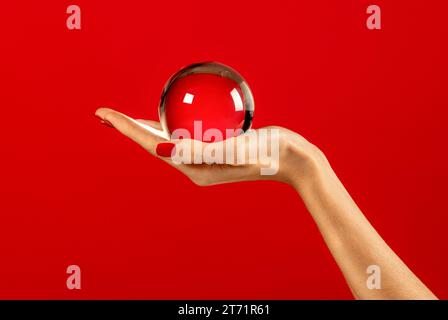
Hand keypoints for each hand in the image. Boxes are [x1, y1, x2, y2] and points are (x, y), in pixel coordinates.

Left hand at [94, 107, 324, 186]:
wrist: (293, 159)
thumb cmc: (268, 153)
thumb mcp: (235, 150)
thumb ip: (200, 150)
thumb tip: (164, 150)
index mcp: (194, 168)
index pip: (152, 145)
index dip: (126, 128)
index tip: (103, 114)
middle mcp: (195, 165)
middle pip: (153, 144)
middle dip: (127, 129)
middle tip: (104, 115)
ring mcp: (204, 158)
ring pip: (166, 140)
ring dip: (143, 128)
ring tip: (123, 119)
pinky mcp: (215, 149)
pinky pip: (183, 135)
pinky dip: (167, 126)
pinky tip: (164, 118)